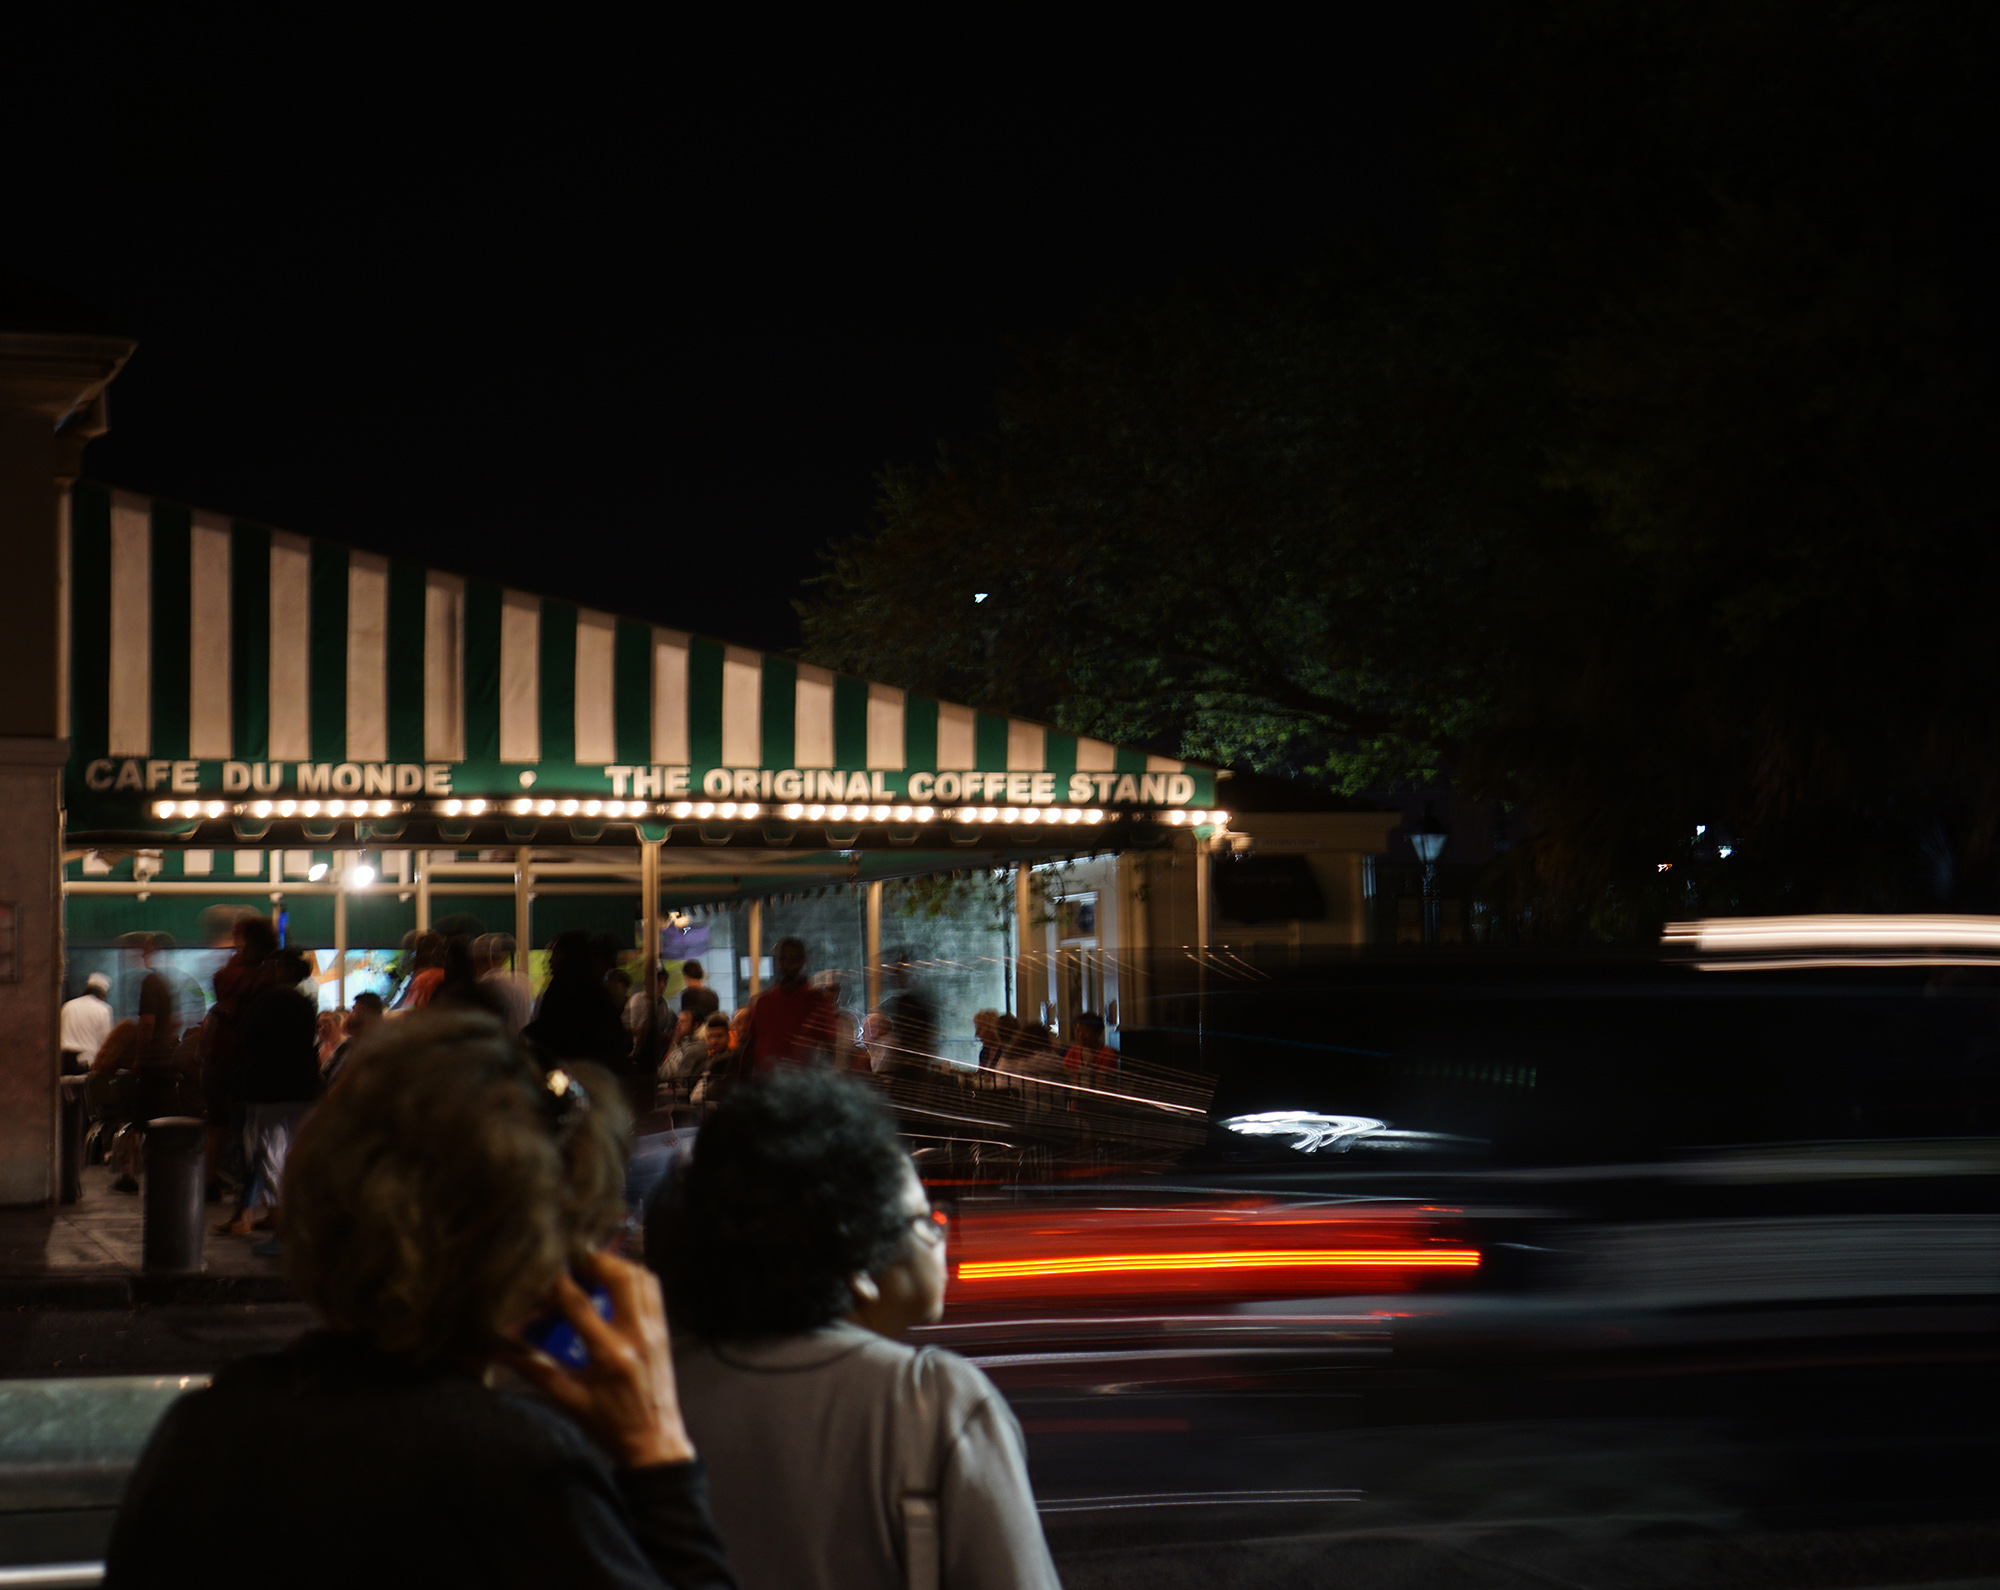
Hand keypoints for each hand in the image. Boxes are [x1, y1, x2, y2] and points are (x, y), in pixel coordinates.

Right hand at [499, 1250, 694, 1468]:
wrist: (654, 1441)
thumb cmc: (609, 1425)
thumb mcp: (569, 1400)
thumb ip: (536, 1370)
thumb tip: (500, 1348)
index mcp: (610, 1354)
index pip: (578, 1305)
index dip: (556, 1283)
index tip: (540, 1270)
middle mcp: (637, 1334)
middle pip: (621, 1277)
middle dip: (594, 1261)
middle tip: (571, 1259)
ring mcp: (656, 1329)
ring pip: (642, 1278)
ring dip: (616, 1265)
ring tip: (592, 1267)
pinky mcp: (665, 1330)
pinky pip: (653, 1290)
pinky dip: (635, 1277)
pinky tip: (616, 1282)